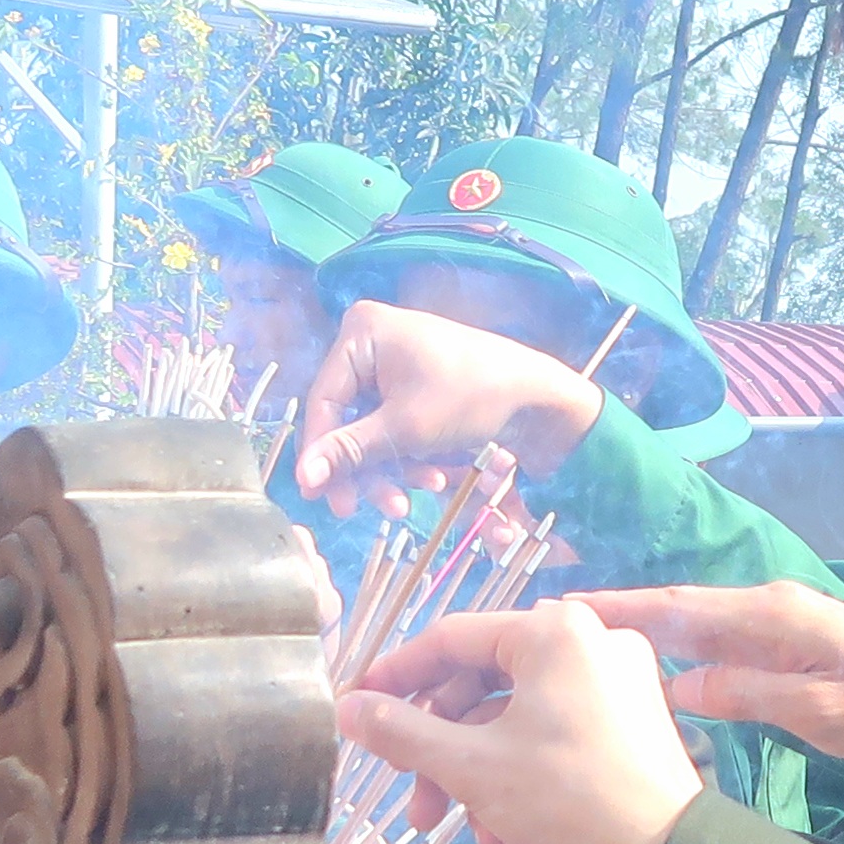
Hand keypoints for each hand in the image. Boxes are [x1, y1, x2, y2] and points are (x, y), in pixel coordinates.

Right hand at [289, 302, 607, 517]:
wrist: (541, 400)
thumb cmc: (472, 398)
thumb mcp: (405, 429)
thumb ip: (349, 452)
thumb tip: (302, 479)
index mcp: (362, 334)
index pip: (323, 401)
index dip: (320, 453)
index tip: (317, 496)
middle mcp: (374, 343)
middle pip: (347, 419)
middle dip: (361, 468)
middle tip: (360, 510)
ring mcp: (397, 365)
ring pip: (373, 430)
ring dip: (389, 470)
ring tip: (409, 501)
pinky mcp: (418, 387)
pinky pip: (397, 427)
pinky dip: (409, 457)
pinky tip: (434, 479)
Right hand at [334, 601, 705, 843]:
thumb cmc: (564, 795)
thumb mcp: (470, 765)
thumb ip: (401, 731)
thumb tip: (346, 708)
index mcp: (553, 631)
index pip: (450, 638)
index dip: (395, 676)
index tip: (357, 711)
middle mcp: (589, 639)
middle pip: (482, 681)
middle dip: (439, 746)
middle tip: (410, 798)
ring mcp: (615, 678)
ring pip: (515, 713)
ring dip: (474, 770)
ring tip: (455, 826)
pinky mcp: (629, 718)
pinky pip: (552, 730)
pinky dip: (518, 772)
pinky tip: (500, 832)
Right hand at [575, 582, 843, 784]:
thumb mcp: (823, 713)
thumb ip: (752, 696)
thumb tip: (679, 685)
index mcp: (772, 615)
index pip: (681, 607)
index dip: (621, 606)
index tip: (567, 608)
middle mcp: (764, 607)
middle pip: (676, 609)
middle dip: (616, 614)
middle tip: (550, 624)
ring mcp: (771, 623)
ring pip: (692, 625)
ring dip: (640, 631)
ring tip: (581, 642)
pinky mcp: (778, 643)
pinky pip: (714, 641)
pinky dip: (674, 647)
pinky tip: (644, 664)